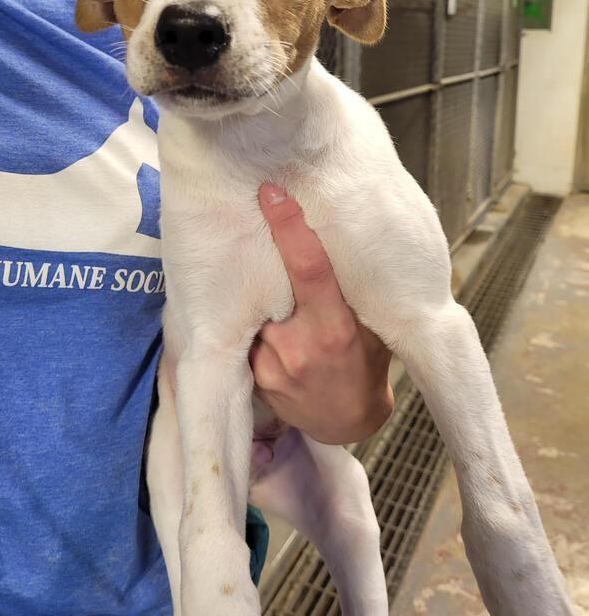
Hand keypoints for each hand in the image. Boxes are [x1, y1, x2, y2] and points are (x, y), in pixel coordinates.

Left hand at [250, 183, 393, 445]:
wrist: (345, 422)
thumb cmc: (363, 363)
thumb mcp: (371, 327)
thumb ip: (352, 292)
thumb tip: (337, 233)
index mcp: (335, 328)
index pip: (309, 269)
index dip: (289, 228)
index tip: (272, 193)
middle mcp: (299, 346)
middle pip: (269, 283)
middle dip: (259, 252)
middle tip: (243, 211)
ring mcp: (272, 365)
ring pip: (254, 308)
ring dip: (254, 291)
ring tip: (262, 283)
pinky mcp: (254, 378)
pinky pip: (245, 333)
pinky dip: (249, 319)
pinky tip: (258, 316)